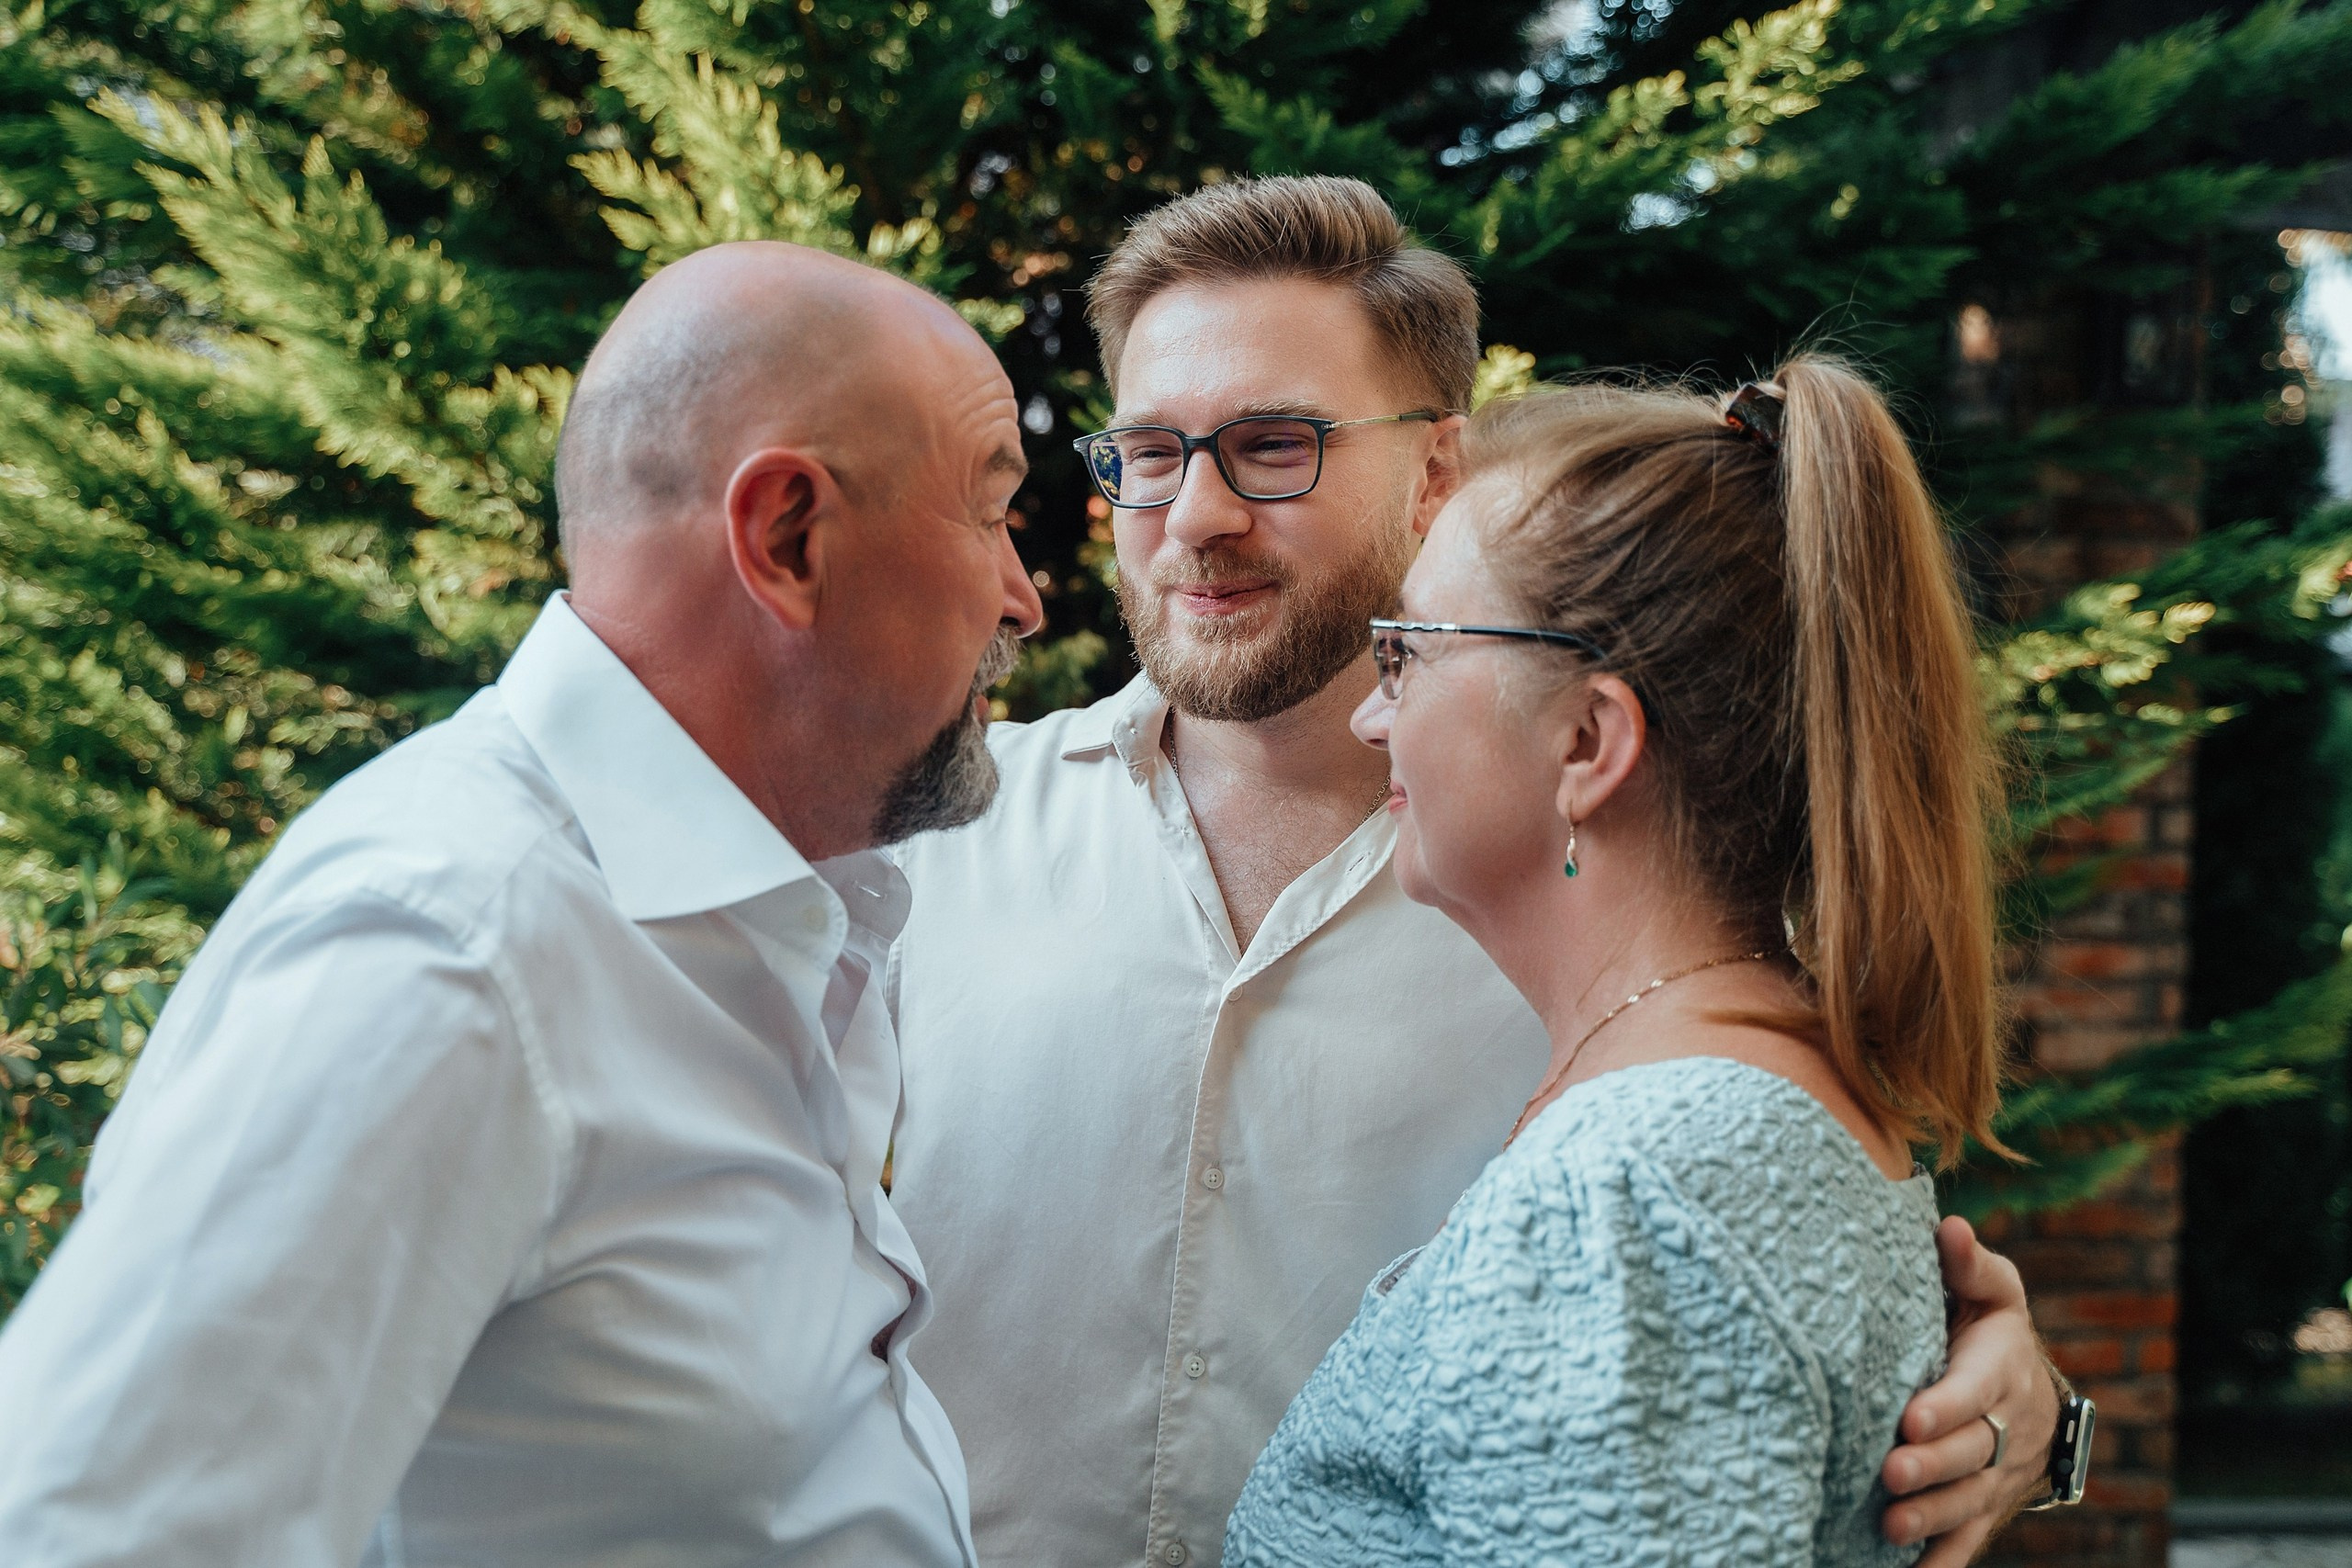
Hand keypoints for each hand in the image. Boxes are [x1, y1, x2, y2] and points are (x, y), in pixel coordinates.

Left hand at [1879, 1216, 2059, 1565]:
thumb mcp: (1990, 1291)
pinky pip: (1970, 1538)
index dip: (1947, 1406)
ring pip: (1969, 1500)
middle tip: (1890, 1473)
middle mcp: (2005, 1427)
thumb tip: (1948, 1228)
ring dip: (1932, 1516)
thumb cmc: (1989, 1328)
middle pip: (1971, 1453)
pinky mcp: (1987, 1505)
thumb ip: (1969, 1265)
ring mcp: (1997, 1473)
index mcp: (2000, 1369)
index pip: (1974, 1390)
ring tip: (1889, 1526)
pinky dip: (1945, 1560)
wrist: (2029, 1390)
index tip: (1911, 1417)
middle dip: (1932, 1466)